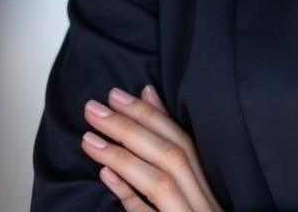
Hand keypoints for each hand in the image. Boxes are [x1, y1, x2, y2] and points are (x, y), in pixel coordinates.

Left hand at [82, 85, 223, 211]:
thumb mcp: (184, 195)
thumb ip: (169, 158)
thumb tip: (147, 101)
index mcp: (208, 188)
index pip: (182, 141)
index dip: (152, 115)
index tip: (117, 96)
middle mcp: (204, 201)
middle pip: (172, 156)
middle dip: (132, 128)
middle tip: (94, 109)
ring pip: (160, 182)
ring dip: (123, 156)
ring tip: (88, 138)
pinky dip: (129, 195)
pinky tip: (106, 175)